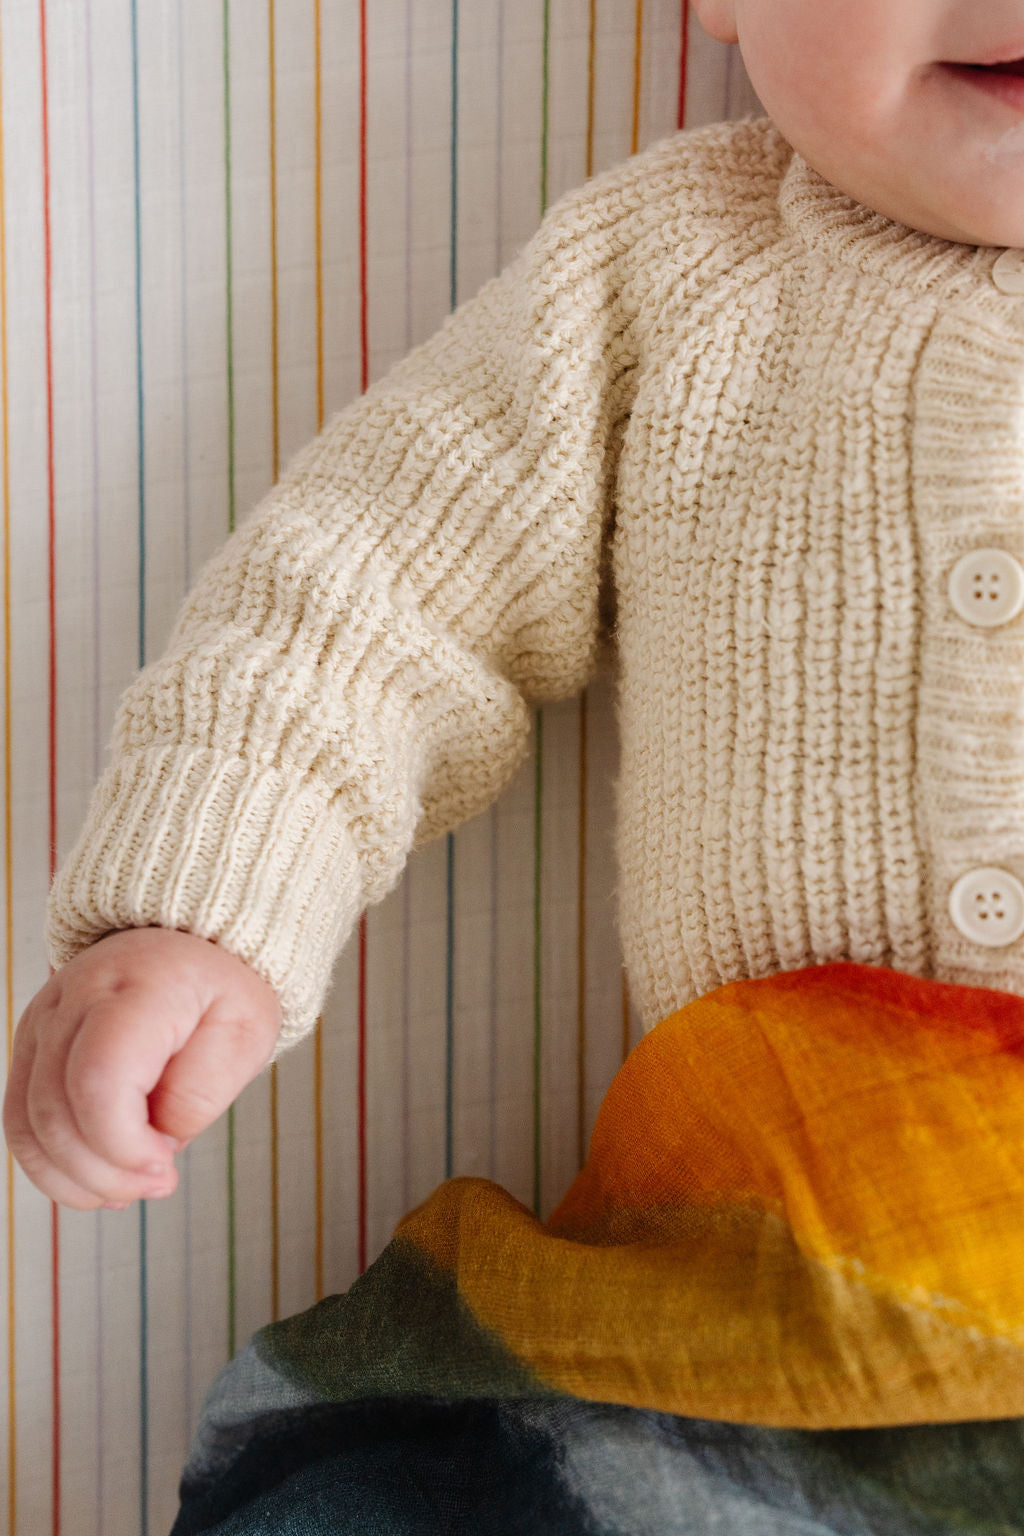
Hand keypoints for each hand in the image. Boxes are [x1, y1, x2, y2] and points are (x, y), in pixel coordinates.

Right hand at [2, 927, 280, 1209]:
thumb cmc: (219, 990)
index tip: (166, 1164)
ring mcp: (43, 1022)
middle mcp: (74, 999)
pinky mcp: (30, 1048)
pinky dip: (54, 1166)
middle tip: (160, 1180)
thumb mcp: (246, 1031)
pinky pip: (20, 1123)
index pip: (98, 1077)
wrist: (186, 946)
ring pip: (28, 1124)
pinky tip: (100, 1177)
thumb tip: (155, 1141)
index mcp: (138, 987)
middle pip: (56, 1109)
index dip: (121, 1143)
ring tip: (132, 1184)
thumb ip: (202, 1091)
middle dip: (106, 1171)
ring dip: (77, 1178)